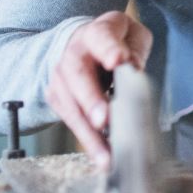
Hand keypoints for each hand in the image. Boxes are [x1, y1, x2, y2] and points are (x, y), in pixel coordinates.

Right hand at [47, 11, 151, 168]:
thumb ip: (134, 49)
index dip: (109, 49)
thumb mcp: (131, 35)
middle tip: (103, 120)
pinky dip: (87, 142)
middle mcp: (72, 54)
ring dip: (88, 133)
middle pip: (78, 75)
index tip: (118, 60)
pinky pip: (72, 123)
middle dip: (90, 99)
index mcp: (96, 33)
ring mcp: (61, 79)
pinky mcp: (58, 100)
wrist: (80, 44)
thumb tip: (132, 67)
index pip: (101, 37)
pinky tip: (102, 158)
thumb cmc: (114, 41)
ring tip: (107, 155)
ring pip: (71, 106)